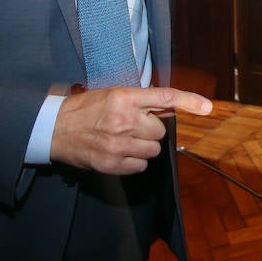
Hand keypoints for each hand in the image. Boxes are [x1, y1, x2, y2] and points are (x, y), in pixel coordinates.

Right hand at [50, 86, 211, 174]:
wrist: (54, 129)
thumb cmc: (84, 109)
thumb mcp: (111, 94)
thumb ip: (139, 100)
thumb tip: (167, 107)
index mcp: (125, 97)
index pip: (165, 97)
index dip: (189, 101)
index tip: (207, 107)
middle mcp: (124, 120)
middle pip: (160, 131)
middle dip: (151, 130)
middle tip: (133, 126)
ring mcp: (118, 144)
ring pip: (153, 150)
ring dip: (143, 146)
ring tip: (124, 140)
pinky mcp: (112, 164)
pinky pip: (140, 166)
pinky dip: (134, 161)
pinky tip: (119, 152)